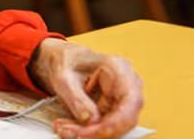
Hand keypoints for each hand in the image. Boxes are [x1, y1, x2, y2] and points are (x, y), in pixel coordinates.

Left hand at [28, 39, 143, 138]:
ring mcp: (123, 101)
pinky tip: (67, 128)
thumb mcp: (62, 75)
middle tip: (67, 132)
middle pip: (123, 119)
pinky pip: (104, 128)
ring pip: (114, 128)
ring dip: (88, 133)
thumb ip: (75, 97)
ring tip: (62, 129)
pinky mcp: (114, 113)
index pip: (131, 101)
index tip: (96, 131)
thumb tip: (91, 120)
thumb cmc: (67, 62)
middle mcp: (127, 86)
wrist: (66, 63)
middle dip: (96, 132)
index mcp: (119, 69)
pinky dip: (86, 132)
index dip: (117, 122)